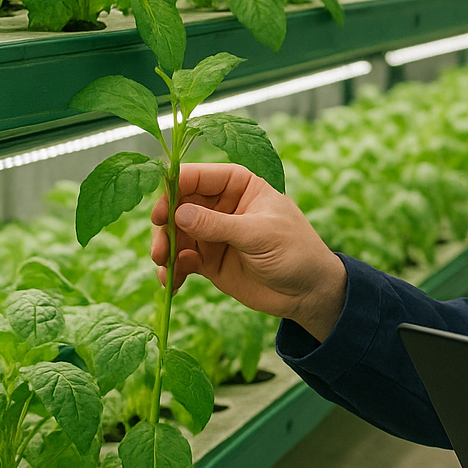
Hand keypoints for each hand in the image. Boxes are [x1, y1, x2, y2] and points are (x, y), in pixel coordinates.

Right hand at [151, 162, 347, 340]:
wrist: (308, 292)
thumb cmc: (295, 251)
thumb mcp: (260, 235)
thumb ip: (219, 225)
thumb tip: (179, 214)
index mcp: (240, 185)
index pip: (199, 176)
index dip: (174, 188)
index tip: (159, 212)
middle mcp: (221, 205)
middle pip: (178, 205)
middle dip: (164, 225)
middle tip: (160, 249)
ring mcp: (213, 233)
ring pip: (174, 234)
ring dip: (164, 249)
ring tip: (166, 267)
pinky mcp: (208, 260)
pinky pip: (180, 260)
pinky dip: (171, 270)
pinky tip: (171, 284)